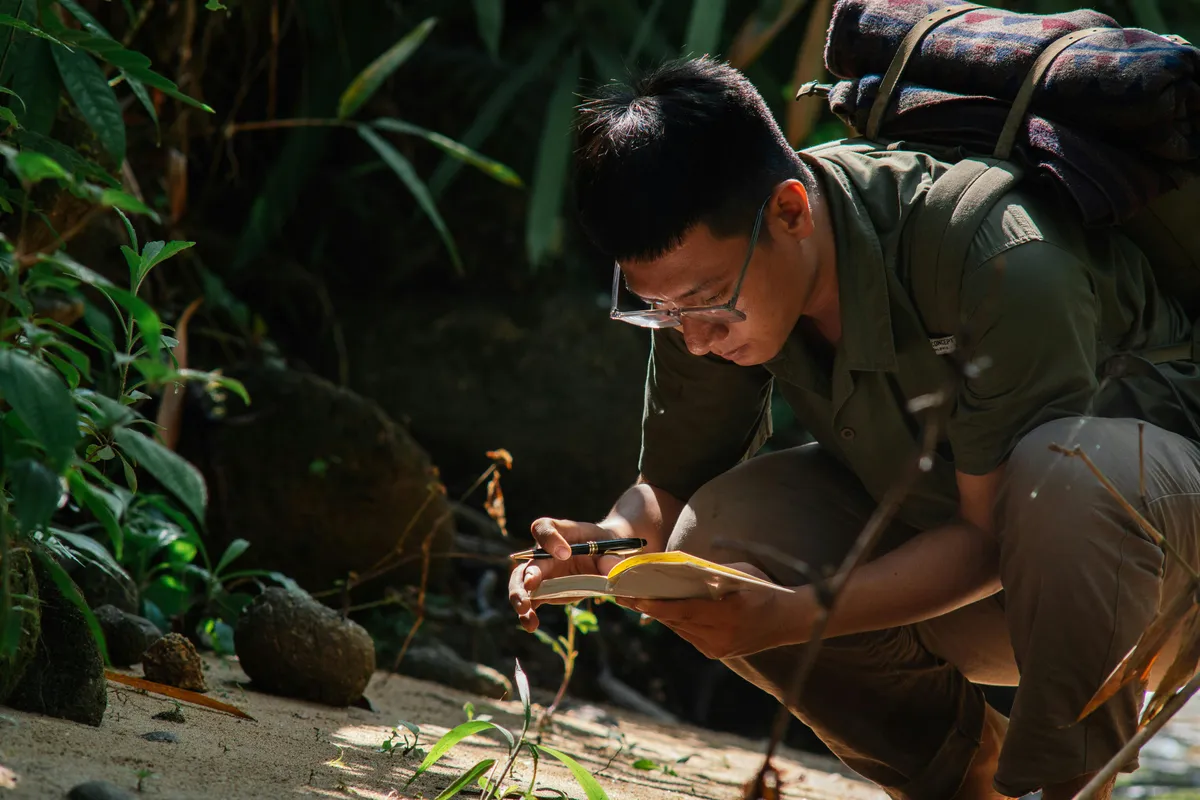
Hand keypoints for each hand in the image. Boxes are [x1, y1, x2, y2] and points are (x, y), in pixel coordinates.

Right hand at [508, 518, 627, 632]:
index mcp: (560, 532)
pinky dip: (528, 613)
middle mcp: (545, 552)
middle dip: (528, 573)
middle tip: (530, 585)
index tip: (565, 554)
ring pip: (520, 581)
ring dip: (519, 596)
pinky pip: (531, 601)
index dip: (549, 539)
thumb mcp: (611, 547)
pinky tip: (531, 625)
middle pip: (528, 559)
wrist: (604, 557)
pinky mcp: (545, 591)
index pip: (544, 528)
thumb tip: (611, 572)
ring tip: (525, 611)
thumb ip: (610, 559)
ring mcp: (542, 572)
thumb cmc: (605, 546)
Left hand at [616, 562, 809, 659]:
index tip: (634, 598)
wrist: (790, 620)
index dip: (656, 605)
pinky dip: (676, 622)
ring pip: (680, 629)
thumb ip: (709, 573)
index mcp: (728, 614)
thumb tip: (675, 569)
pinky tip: (662, 610)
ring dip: (660, 615)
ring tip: (635, 600)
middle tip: (623, 595)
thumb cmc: (763, 589)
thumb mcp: (738, 573)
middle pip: (676, 621)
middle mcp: (721, 636)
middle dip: (649, 607)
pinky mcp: (718, 653)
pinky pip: (689, 635)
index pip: (683, 610)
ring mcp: (719, 648)